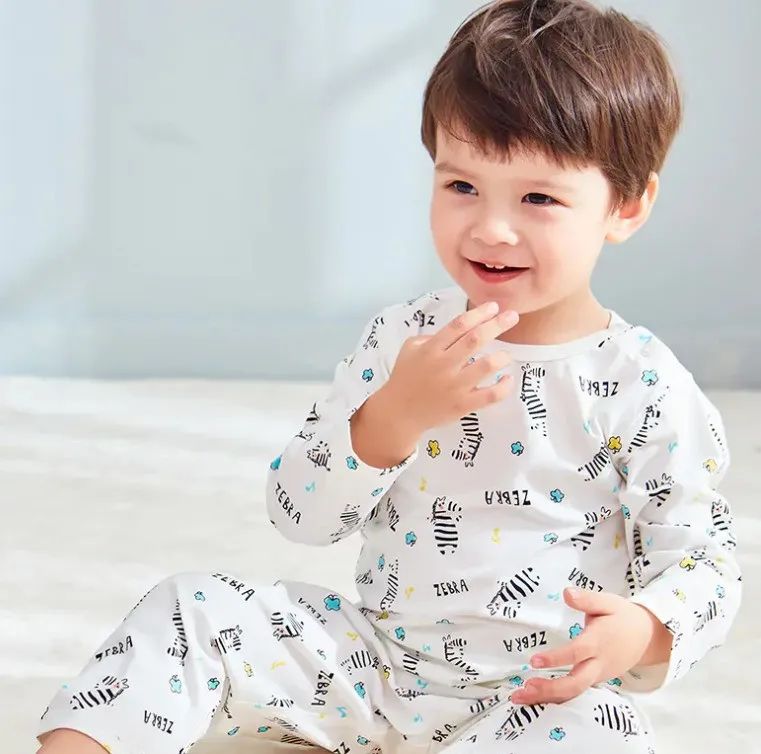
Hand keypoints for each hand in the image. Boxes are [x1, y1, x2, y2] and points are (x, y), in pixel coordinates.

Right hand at [382, 301, 519, 434]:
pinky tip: (507, 379)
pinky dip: (504, 386)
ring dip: (502, 356)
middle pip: (475, 339)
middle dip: (497, 325)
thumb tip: (456, 331)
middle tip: (512, 316)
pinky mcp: (463, 406)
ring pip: (486, 366)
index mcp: (431, 349)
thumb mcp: (409, 348)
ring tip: (506, 354)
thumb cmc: (405, 377)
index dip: (478, 313)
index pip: (458, 325)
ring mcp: (455, 386)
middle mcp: (444, 365)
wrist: (399, 412)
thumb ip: (430, 336)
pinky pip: (491, 395)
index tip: (494, 307)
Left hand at [510, 587, 672, 705]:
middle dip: (549, 688)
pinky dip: (556, 697)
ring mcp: (597, 676)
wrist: (647, 637)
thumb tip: (567, 593)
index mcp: (598, 642)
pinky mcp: (594, 680)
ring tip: (520, 697)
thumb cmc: (623, 617)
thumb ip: (587, 599)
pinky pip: (575, 692)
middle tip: (524, 689)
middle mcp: (598, 664)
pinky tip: (535, 698)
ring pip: (573, 692)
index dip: (555, 659)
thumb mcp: (608, 602)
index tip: (534, 661)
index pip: (576, 653)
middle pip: (575, 683)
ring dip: (547, 697)